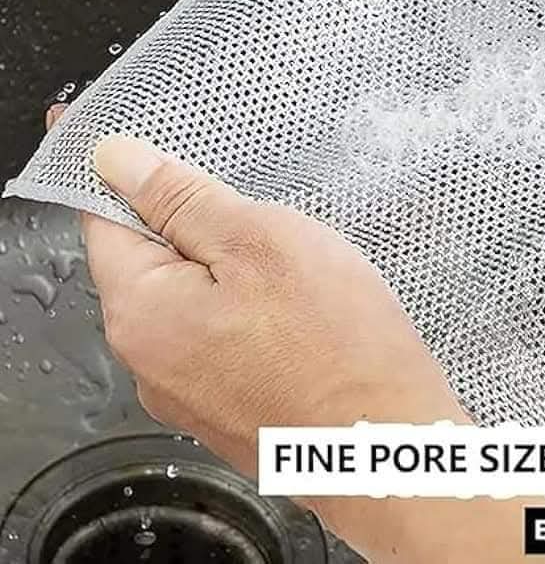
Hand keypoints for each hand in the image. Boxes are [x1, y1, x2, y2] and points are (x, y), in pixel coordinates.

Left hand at [46, 114, 544, 563]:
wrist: (392, 447)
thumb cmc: (337, 341)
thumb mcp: (261, 241)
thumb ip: (182, 199)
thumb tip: (113, 159)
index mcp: (141, 313)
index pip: (104, 220)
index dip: (129, 174)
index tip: (158, 146)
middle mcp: (148, 362)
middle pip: (152, 261)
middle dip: (199, 225)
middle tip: (264, 214)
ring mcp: (188, 392)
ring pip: (194, 298)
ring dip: (232, 269)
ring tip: (295, 268)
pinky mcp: (228, 406)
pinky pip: (220, 335)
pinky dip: (249, 309)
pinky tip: (301, 310)